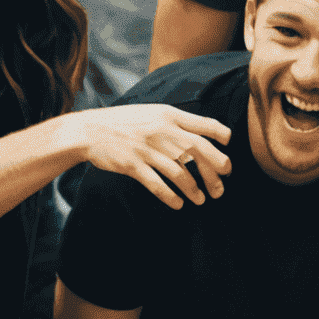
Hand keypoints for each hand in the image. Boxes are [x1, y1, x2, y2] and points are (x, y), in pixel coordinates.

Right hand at [72, 105, 231, 207]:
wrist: (90, 131)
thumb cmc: (123, 123)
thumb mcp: (151, 113)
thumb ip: (174, 120)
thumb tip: (200, 133)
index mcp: (168, 115)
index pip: (204, 124)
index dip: (221, 136)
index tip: (229, 148)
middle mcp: (161, 131)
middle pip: (198, 150)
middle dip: (215, 168)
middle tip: (222, 182)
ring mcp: (147, 149)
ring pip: (180, 172)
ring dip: (194, 189)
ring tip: (201, 200)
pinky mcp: (133, 165)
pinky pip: (157, 185)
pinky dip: (171, 197)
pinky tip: (179, 205)